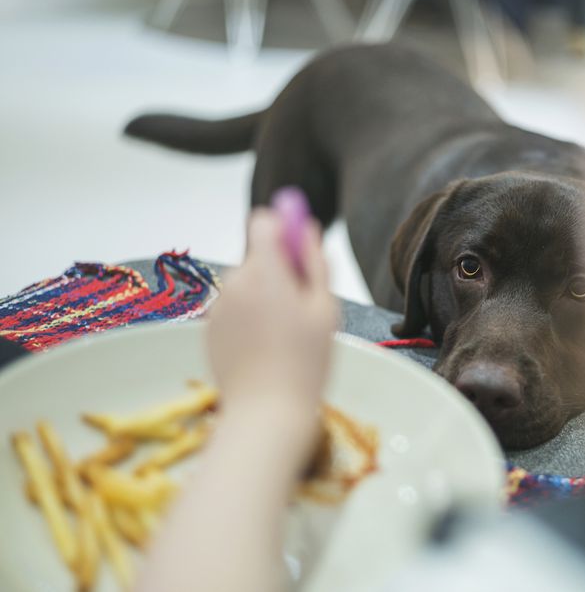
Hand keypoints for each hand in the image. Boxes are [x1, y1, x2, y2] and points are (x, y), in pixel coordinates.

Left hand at [207, 209, 336, 450]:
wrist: (266, 412)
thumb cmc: (306, 362)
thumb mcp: (325, 309)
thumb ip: (315, 262)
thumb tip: (306, 229)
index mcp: (266, 272)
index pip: (264, 222)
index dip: (283, 229)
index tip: (298, 251)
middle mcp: (236, 282)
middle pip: (258, 257)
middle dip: (278, 272)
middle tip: (302, 310)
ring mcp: (218, 306)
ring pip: (247, 285)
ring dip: (264, 298)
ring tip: (284, 337)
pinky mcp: (209, 328)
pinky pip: (234, 309)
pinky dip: (248, 319)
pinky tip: (264, 350)